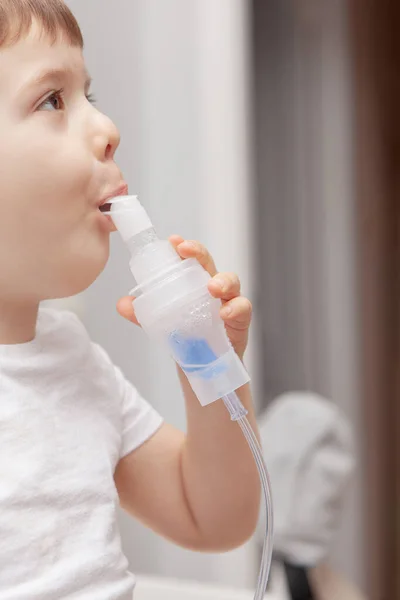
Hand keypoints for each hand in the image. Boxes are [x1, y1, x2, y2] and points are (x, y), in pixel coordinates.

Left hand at [117, 235, 251, 358]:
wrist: (205, 366)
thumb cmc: (187, 335)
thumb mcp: (162, 323)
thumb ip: (143, 315)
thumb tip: (122, 304)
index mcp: (194, 283)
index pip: (190, 259)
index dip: (183, 247)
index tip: (173, 240)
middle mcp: (212, 287)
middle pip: (209, 263)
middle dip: (199, 253)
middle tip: (186, 251)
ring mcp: (228, 301)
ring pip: (231, 282)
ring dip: (222, 281)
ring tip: (212, 288)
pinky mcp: (240, 320)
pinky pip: (243, 309)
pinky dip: (235, 309)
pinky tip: (224, 313)